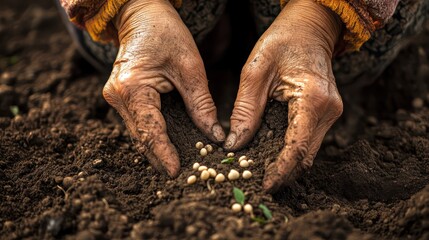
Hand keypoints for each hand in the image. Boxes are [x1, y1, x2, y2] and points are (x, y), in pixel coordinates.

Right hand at [103, 0, 224, 176]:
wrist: (141, 15)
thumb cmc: (165, 33)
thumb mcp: (190, 67)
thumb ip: (201, 103)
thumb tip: (214, 135)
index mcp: (132, 88)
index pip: (150, 130)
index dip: (164, 153)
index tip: (176, 173)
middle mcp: (118, 97)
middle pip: (141, 136)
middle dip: (160, 157)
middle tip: (181, 175)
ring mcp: (116, 98)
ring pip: (138, 132)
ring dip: (156, 149)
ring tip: (177, 165)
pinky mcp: (122, 98)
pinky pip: (139, 123)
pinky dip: (153, 135)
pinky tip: (168, 146)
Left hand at [225, 0, 342, 191]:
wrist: (308, 28)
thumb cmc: (281, 42)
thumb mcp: (255, 72)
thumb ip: (245, 110)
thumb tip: (234, 145)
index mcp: (312, 99)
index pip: (298, 147)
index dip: (280, 171)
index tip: (264, 185)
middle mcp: (328, 110)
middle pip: (306, 156)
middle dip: (282, 172)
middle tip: (256, 181)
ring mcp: (331, 113)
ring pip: (309, 151)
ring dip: (286, 163)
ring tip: (260, 169)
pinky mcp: (326, 113)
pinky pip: (308, 139)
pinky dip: (291, 150)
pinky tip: (271, 152)